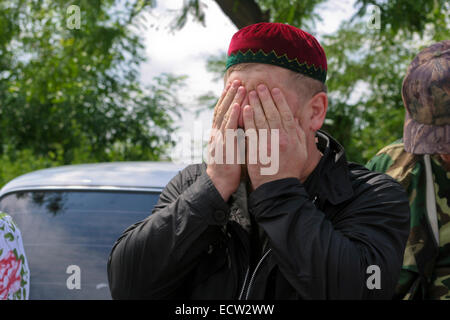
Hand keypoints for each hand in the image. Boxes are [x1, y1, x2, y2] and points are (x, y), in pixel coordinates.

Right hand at [207, 80, 245, 200]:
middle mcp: (216, 134)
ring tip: (239, 87)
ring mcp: (219, 140)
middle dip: (229, 95)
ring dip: (232, 100)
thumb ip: (234, 137)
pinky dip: (232, 115)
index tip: (233, 86)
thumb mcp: (230, 150)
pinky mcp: (224, 147)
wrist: (218, 185)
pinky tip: (238, 105)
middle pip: (222, 110)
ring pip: (225, 115)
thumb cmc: (227, 169)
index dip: (227, 99)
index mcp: (218, 134)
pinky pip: (229, 129)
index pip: (222, 112)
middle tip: (236, 80)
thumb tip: (243, 126)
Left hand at [243, 84, 307, 189]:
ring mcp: (267, 144)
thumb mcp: (301, 151)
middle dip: (266, 98)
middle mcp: (280, 138)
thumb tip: (296, 119)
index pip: (286, 114)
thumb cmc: (289, 169)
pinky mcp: (256, 150)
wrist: (277, 186)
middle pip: (272, 113)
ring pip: (261, 119)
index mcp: (292, 138)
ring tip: (251, 92)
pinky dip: (248, 118)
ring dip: (256, 104)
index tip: (275, 90)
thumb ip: (299, 134)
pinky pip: (251, 130)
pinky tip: (245, 109)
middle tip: (260, 86)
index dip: (280, 100)